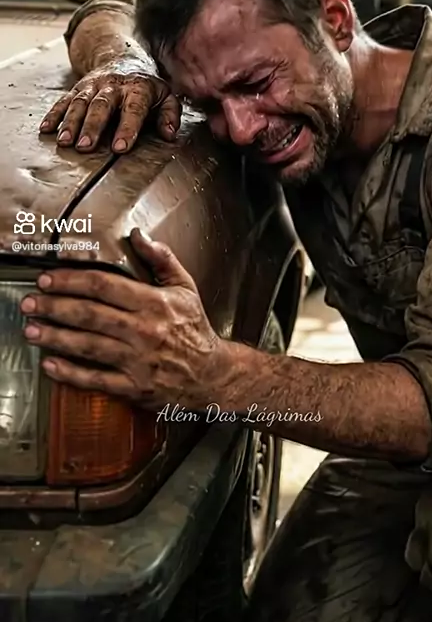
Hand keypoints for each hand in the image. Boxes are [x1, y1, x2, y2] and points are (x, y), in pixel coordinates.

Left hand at [19, 229, 225, 407]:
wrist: (212, 375)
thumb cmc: (195, 330)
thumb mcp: (185, 288)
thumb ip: (161, 259)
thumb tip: (139, 235)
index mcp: (154, 304)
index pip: (105, 286)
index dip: (73, 280)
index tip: (50, 277)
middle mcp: (143, 331)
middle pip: (90, 314)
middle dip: (55, 306)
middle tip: (31, 301)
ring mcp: (137, 360)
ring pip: (88, 346)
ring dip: (56, 337)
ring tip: (32, 330)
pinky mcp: (134, 386)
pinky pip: (97, 379)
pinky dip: (71, 373)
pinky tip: (51, 365)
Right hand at [39, 58, 180, 152]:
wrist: (122, 58)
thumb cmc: (146, 87)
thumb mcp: (165, 96)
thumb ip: (170, 114)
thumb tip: (170, 134)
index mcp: (138, 88)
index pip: (133, 109)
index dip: (127, 128)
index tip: (120, 147)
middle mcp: (113, 86)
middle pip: (101, 106)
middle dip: (92, 126)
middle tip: (85, 146)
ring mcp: (93, 86)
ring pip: (80, 103)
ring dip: (71, 123)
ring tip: (66, 142)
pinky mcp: (78, 88)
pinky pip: (64, 100)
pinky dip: (54, 114)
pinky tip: (47, 129)